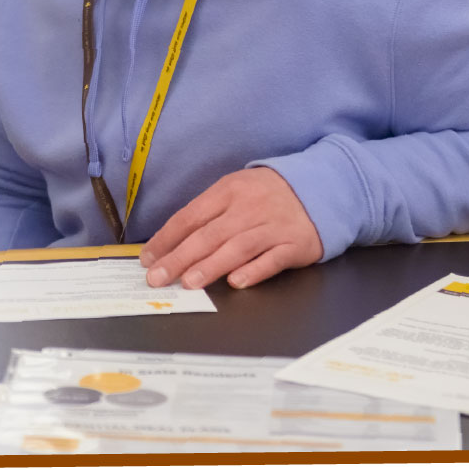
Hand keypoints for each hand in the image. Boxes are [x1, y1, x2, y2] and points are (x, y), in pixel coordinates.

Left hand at [139, 167, 321, 290]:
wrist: (320, 187)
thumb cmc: (267, 195)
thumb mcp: (235, 191)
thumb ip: (208, 214)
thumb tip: (172, 243)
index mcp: (228, 191)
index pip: (190, 216)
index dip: (166, 239)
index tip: (148, 258)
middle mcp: (249, 207)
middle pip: (209, 235)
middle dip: (179, 257)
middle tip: (157, 277)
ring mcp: (273, 225)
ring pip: (237, 247)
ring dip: (211, 266)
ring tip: (189, 282)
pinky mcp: (296, 244)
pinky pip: (272, 259)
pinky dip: (254, 270)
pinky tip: (236, 282)